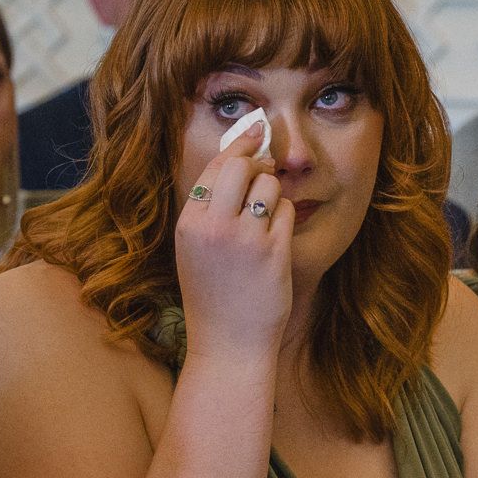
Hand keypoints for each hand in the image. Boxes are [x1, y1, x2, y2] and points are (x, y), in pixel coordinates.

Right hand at [174, 117, 293, 360]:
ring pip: (269, 185)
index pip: (214, 166)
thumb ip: (208, 209)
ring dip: (274, 195)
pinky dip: (286, 219)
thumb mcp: (194, 249)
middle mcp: (213, 226)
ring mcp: (244, 239)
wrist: (227, 345)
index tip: (254, 132)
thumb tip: (236, 158)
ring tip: (265, 221)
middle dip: (258, 163)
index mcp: (189, 223)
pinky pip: (288, 211)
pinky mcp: (273, 253)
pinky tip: (276, 240)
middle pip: (242, 166)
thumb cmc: (213, 296)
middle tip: (265, 170)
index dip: (238, 146)